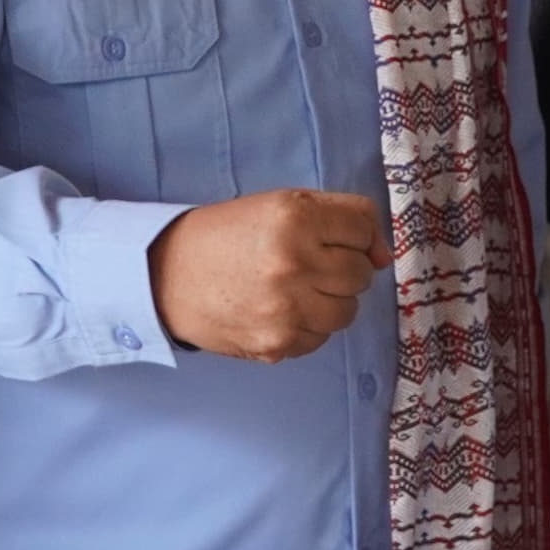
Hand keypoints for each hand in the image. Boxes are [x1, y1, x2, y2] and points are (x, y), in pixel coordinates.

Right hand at [147, 187, 386, 361]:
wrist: (163, 276)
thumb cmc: (224, 236)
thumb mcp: (278, 206)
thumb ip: (340, 219)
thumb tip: (385, 257)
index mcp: (294, 217)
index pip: (364, 228)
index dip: (351, 234)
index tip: (328, 237)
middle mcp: (294, 262)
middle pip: (361, 273)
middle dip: (340, 268)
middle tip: (303, 264)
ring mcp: (287, 309)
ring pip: (347, 311)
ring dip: (327, 300)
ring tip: (291, 289)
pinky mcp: (278, 344)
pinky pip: (321, 338)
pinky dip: (306, 326)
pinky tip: (276, 311)